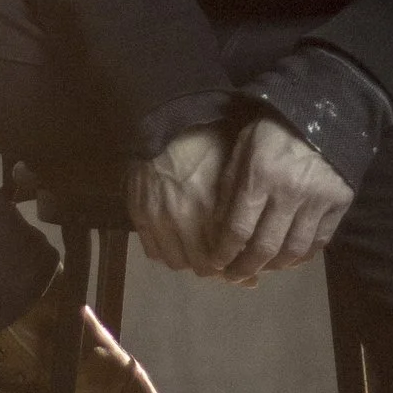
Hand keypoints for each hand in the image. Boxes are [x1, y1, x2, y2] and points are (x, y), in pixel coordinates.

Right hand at [127, 126, 234, 273]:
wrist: (163, 124)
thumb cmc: (205, 142)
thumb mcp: (231, 168)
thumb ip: (238, 205)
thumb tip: (254, 235)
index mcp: (208, 206)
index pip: (223, 255)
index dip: (235, 264)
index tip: (244, 265)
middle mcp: (181, 218)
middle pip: (201, 266)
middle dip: (215, 268)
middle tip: (224, 263)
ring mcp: (156, 219)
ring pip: (176, 262)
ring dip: (190, 262)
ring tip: (200, 254)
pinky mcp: (138, 216)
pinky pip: (153, 251)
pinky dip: (167, 253)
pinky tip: (178, 244)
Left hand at [211, 115, 352, 284]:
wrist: (324, 110)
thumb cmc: (273, 127)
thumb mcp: (242, 147)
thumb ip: (230, 186)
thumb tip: (218, 227)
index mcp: (260, 175)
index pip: (238, 228)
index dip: (224, 252)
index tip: (216, 263)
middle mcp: (290, 192)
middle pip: (265, 247)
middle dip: (246, 267)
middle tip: (236, 276)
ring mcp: (318, 199)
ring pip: (294, 250)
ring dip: (275, 266)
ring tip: (262, 269)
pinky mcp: (339, 203)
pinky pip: (320, 241)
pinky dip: (303, 256)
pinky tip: (290, 258)